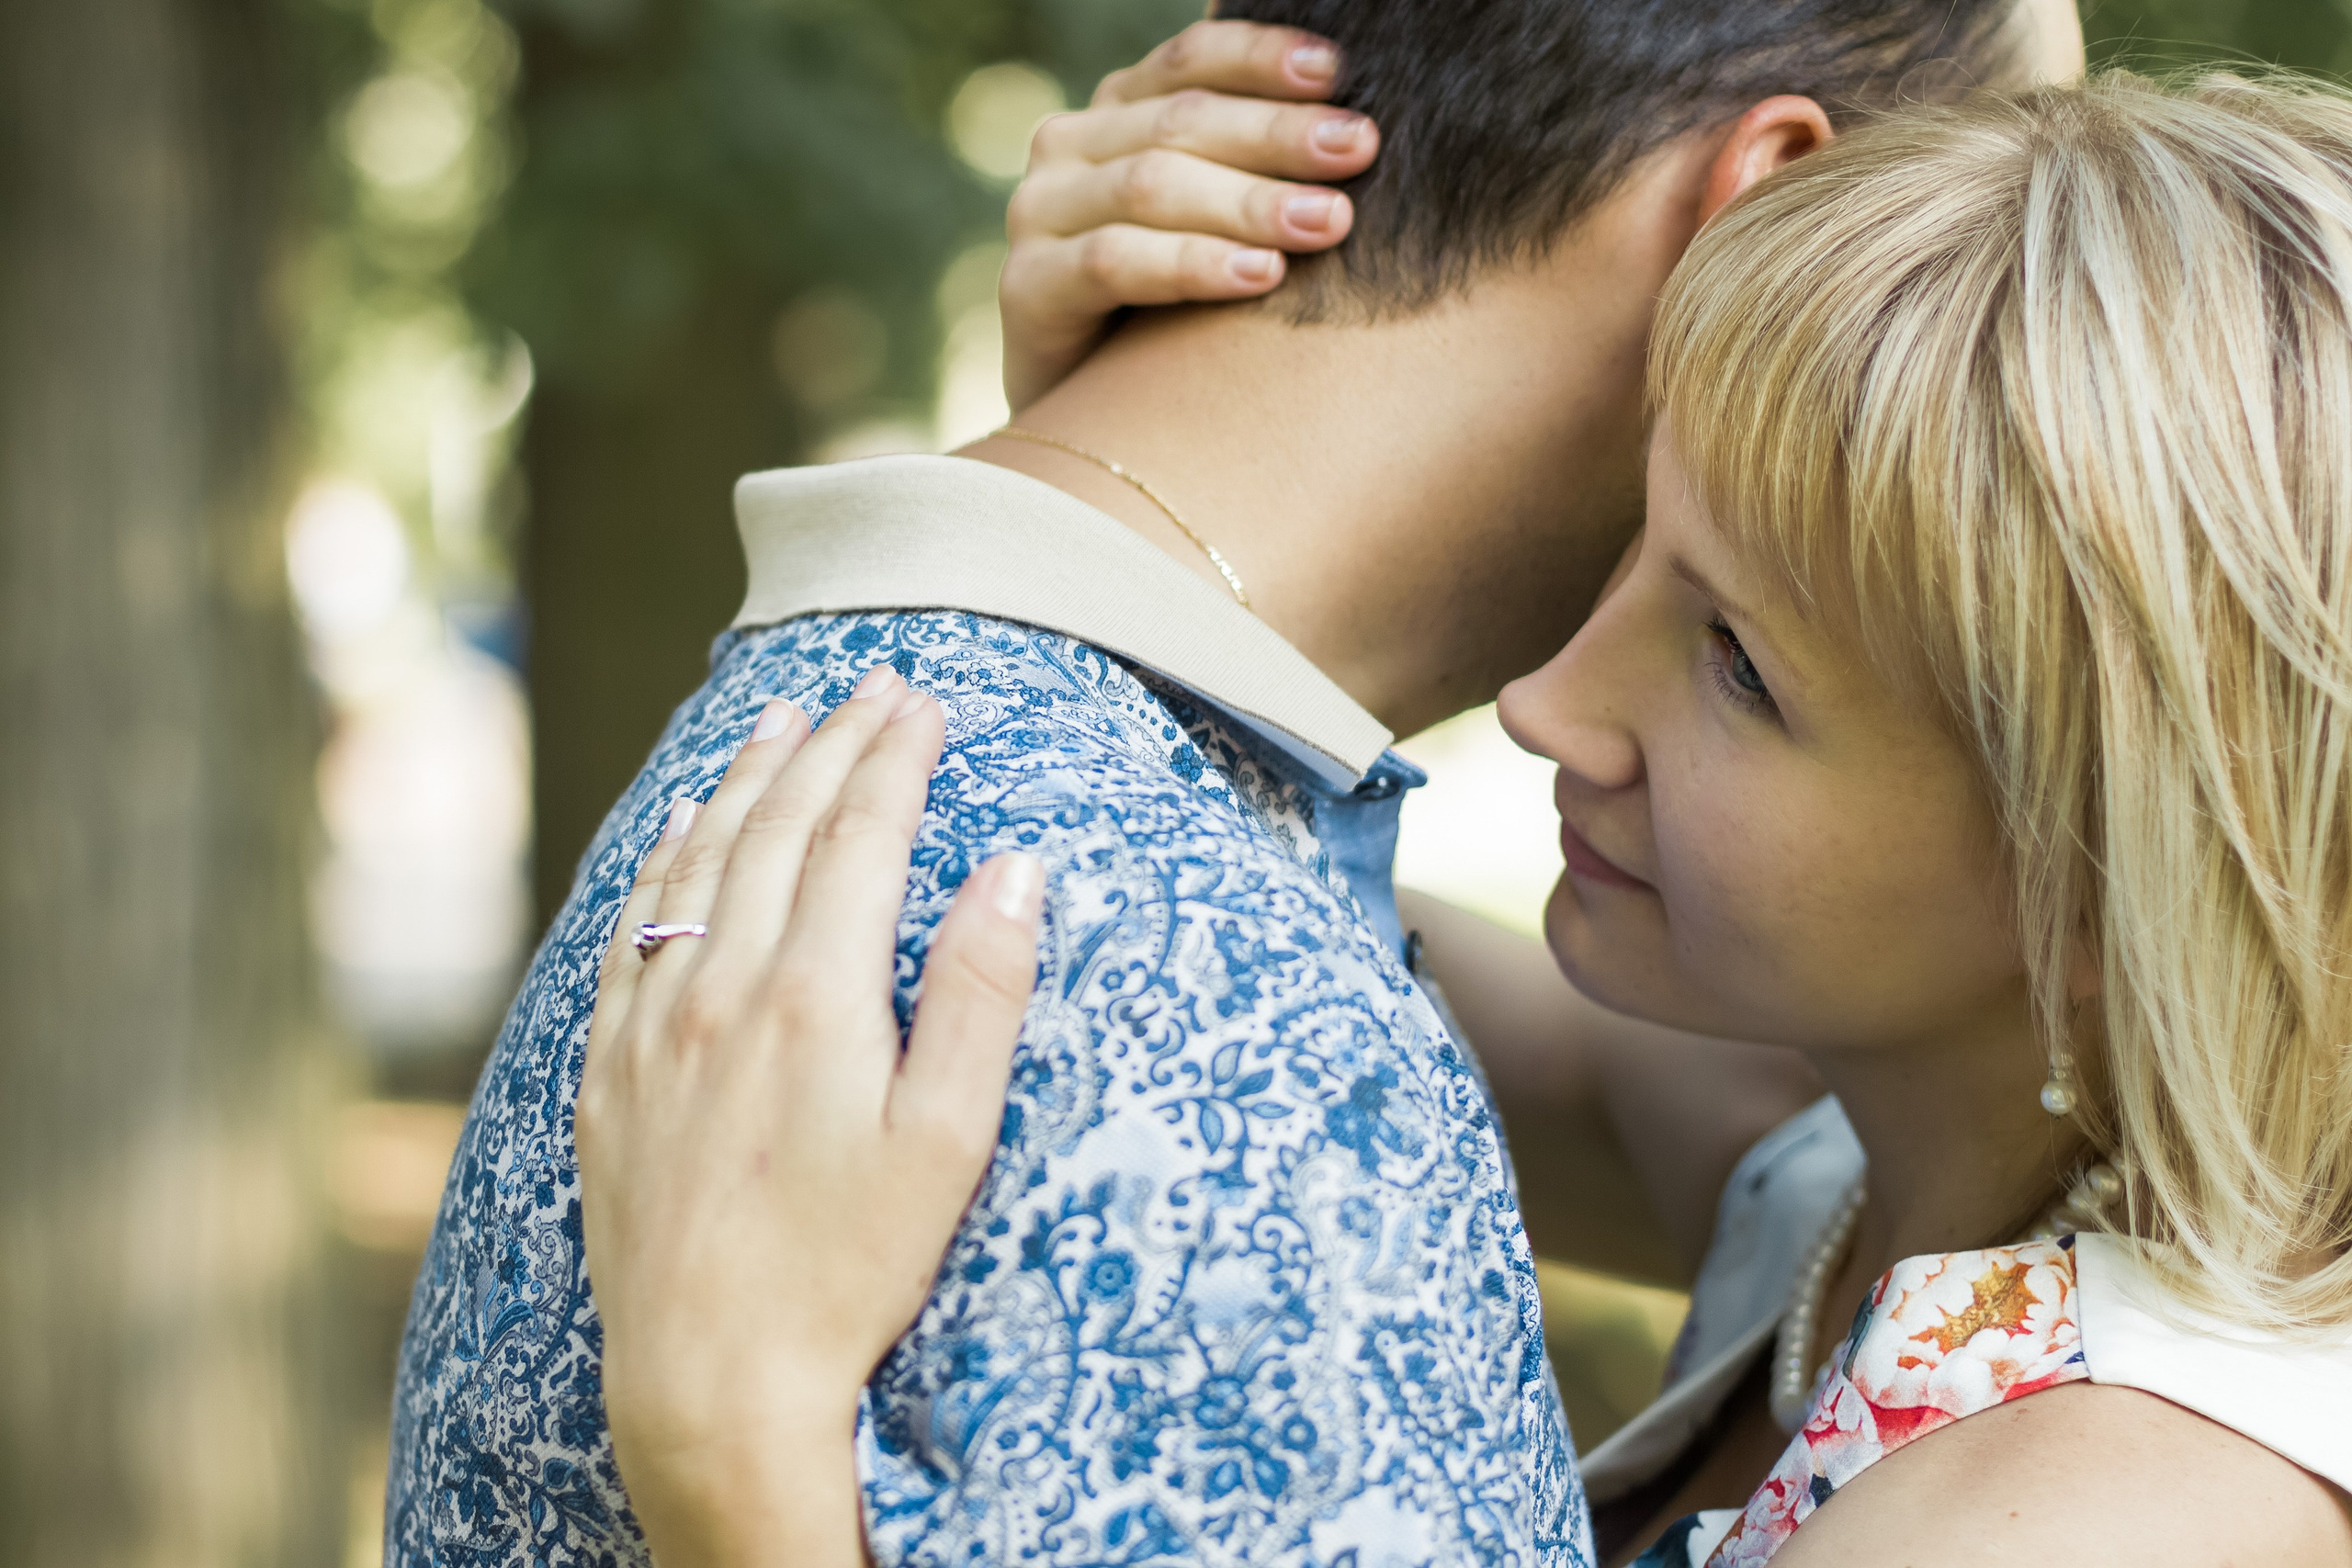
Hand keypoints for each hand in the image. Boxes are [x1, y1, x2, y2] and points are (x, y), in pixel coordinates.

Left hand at [577, 668, 1044, 1567]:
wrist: (710, 1375)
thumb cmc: (849, 1267)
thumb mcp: (947, 1140)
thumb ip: (980, 995)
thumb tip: (1014, 868)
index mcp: (815, 996)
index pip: (862, 836)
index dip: (896, 758)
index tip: (925, 702)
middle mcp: (721, 988)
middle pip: (779, 828)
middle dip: (831, 744)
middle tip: (868, 685)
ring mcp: (652, 1026)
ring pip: (696, 862)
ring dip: (742, 780)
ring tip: (776, 719)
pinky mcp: (608, 1073)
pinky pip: (629, 929)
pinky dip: (659, 858)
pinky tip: (676, 828)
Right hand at [1000, 19, 1381, 409]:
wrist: (1089, 430)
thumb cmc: (1178, 318)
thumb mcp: (1220, 228)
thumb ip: (1255, 170)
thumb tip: (1357, 128)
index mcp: (1118, 115)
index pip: (1190, 62)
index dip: (1260, 57)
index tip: (1337, 70)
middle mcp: (1068, 150)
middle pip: (1181, 123)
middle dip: (1277, 134)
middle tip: (1359, 148)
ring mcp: (1038, 215)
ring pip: (1151, 186)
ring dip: (1247, 201)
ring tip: (1327, 222)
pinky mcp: (1025, 287)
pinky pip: (1114, 261)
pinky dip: (1192, 264)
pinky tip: (1260, 274)